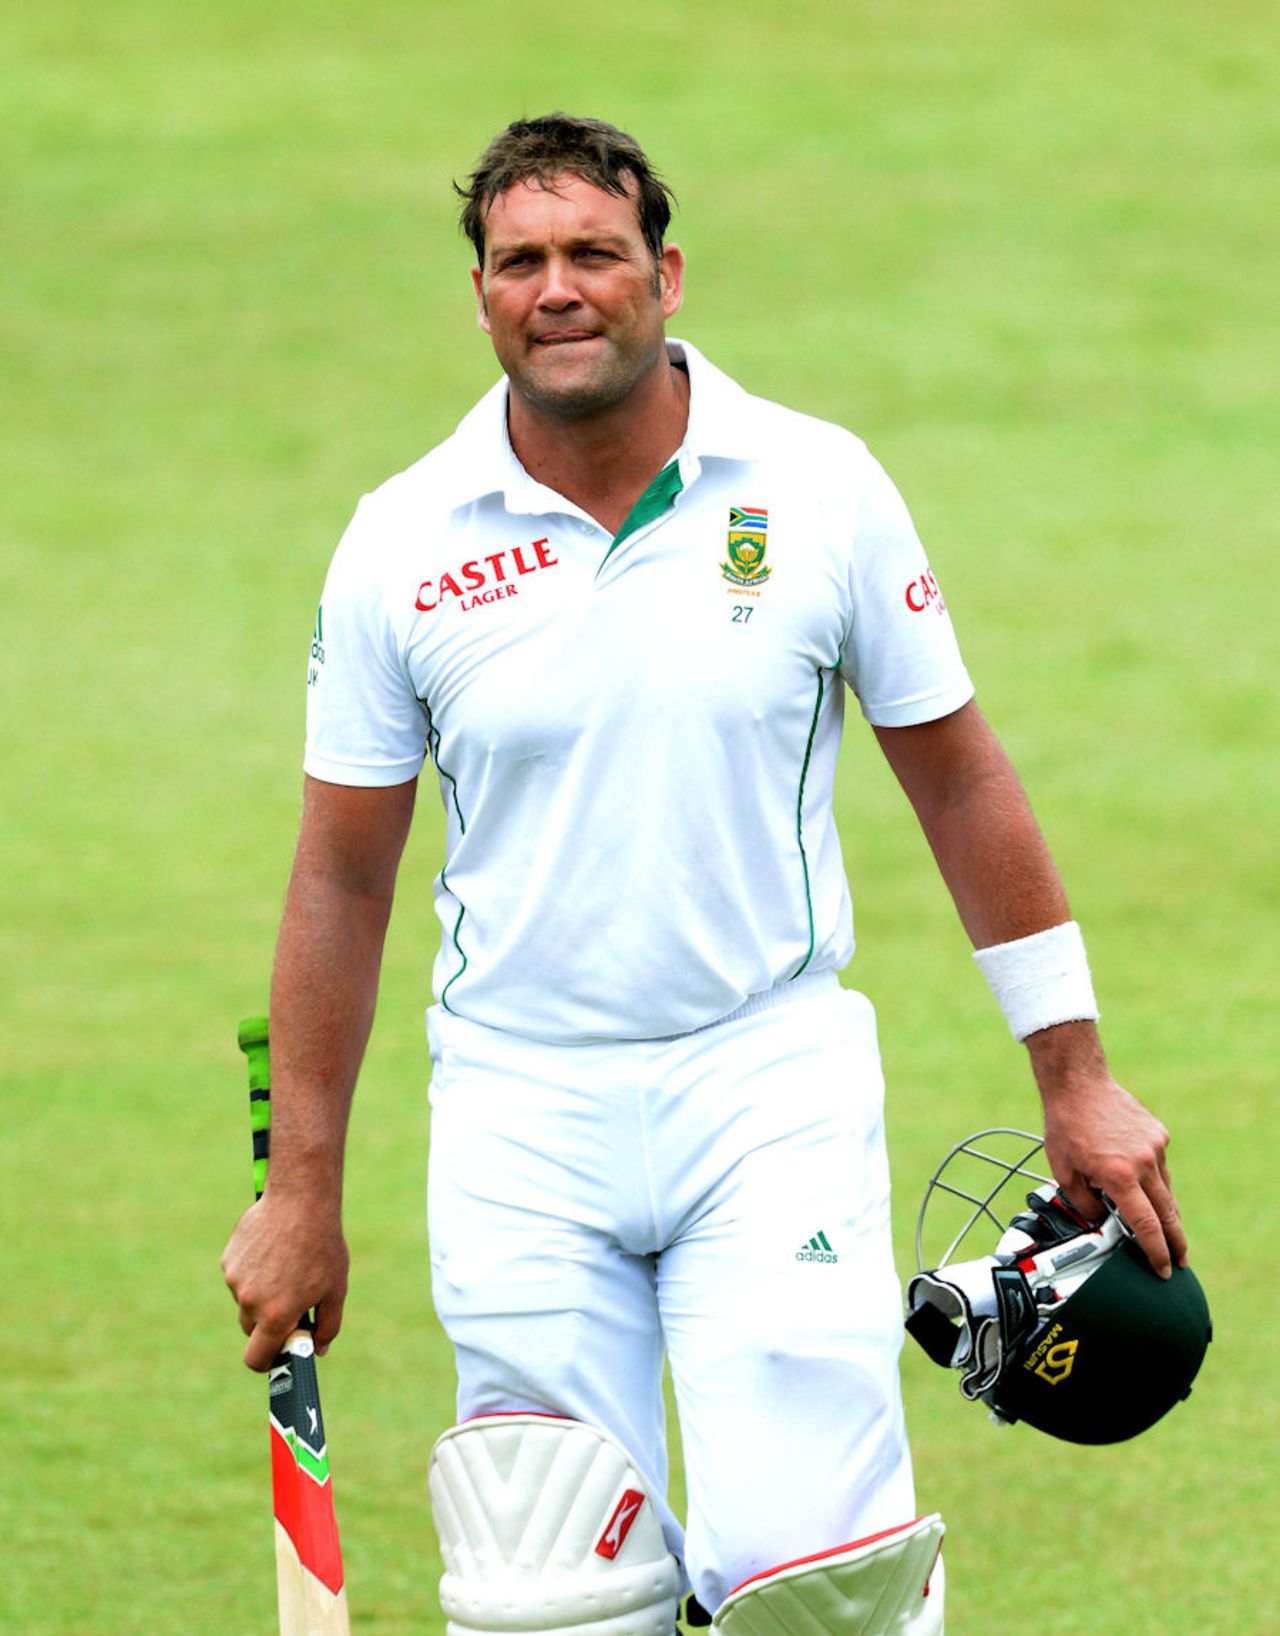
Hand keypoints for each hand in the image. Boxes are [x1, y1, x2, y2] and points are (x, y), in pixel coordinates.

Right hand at [221, 1193, 349, 1370]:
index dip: (267, 1361)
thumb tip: (317, 1349)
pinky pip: (239, 1276)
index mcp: (276, 1316)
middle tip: (291, 1301)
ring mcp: (235, 1280)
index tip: (279, 1352)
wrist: (300, 1200)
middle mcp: (250, 1302)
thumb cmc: (322, 1247)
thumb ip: (328, 1326)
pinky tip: (273, 1250)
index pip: (256, 1359)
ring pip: (245, 1300)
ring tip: (286, 1266)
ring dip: (260, 1294)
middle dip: (266, 1324)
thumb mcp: (335, 1289)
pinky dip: (252, 1271)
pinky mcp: (228, 1260)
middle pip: (250, 1330)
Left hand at [1028, 1023, 1187, 1277]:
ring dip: (1166, 1212)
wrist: (1079, 1084)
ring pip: (1166, 1190)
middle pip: (1168, 1213)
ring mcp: (1155, 1147)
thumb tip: (1103, 1220)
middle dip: (1176, 1242)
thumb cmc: (1066, 1126)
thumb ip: (1085, 1203)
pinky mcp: (1159, 1134)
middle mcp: (1143, 1163)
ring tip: (1167, 1232)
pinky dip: (1154, 1180)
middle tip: (1181, 1263)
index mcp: (1119, 1176)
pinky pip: (1160, 1166)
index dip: (1156, 1252)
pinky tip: (1143, 1183)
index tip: (1164, 1269)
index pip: (1146, 1225)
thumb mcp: (1064, 1172)